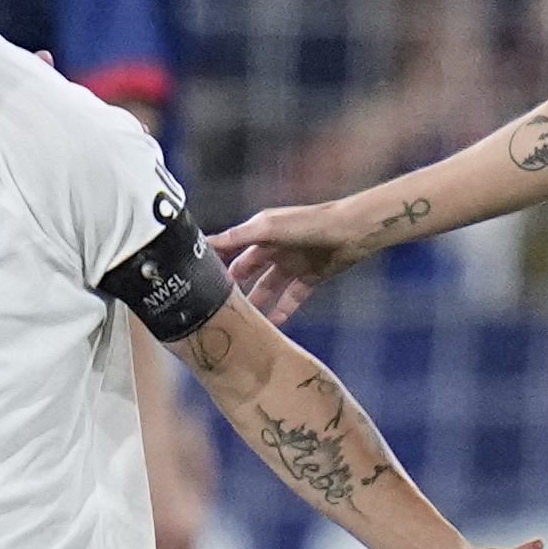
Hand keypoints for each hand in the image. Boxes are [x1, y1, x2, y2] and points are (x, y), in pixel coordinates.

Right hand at [213, 200, 368, 319]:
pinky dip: (282, 311)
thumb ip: (239, 237)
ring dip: (256, 302)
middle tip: (218, 303)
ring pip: (267, 287)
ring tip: (243, 320)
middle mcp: (274, 247)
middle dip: (233, 284)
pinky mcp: (309, 277)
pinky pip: (291, 298)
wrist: (351, 232)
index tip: (196, 274)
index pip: (231, 245)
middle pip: (246, 269)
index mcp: (261, 231)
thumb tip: (210, 243)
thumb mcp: (269, 227)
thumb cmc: (309, 223)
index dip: (215, 258)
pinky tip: (272, 324)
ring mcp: (291, 263)